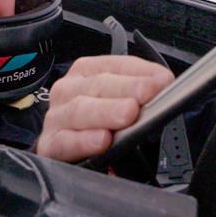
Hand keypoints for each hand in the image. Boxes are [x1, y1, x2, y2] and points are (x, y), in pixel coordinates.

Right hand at [35, 56, 173, 161]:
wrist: (70, 151)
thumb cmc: (99, 125)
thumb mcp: (120, 104)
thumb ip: (139, 96)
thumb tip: (166, 91)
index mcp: (86, 72)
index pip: (115, 65)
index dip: (140, 72)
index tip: (163, 81)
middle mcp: (68, 90)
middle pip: (98, 85)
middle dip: (126, 89)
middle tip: (147, 95)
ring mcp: (56, 117)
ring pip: (80, 110)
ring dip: (106, 112)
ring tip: (128, 115)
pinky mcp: (49, 145)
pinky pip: (66, 141)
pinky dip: (84, 140)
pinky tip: (101, 141)